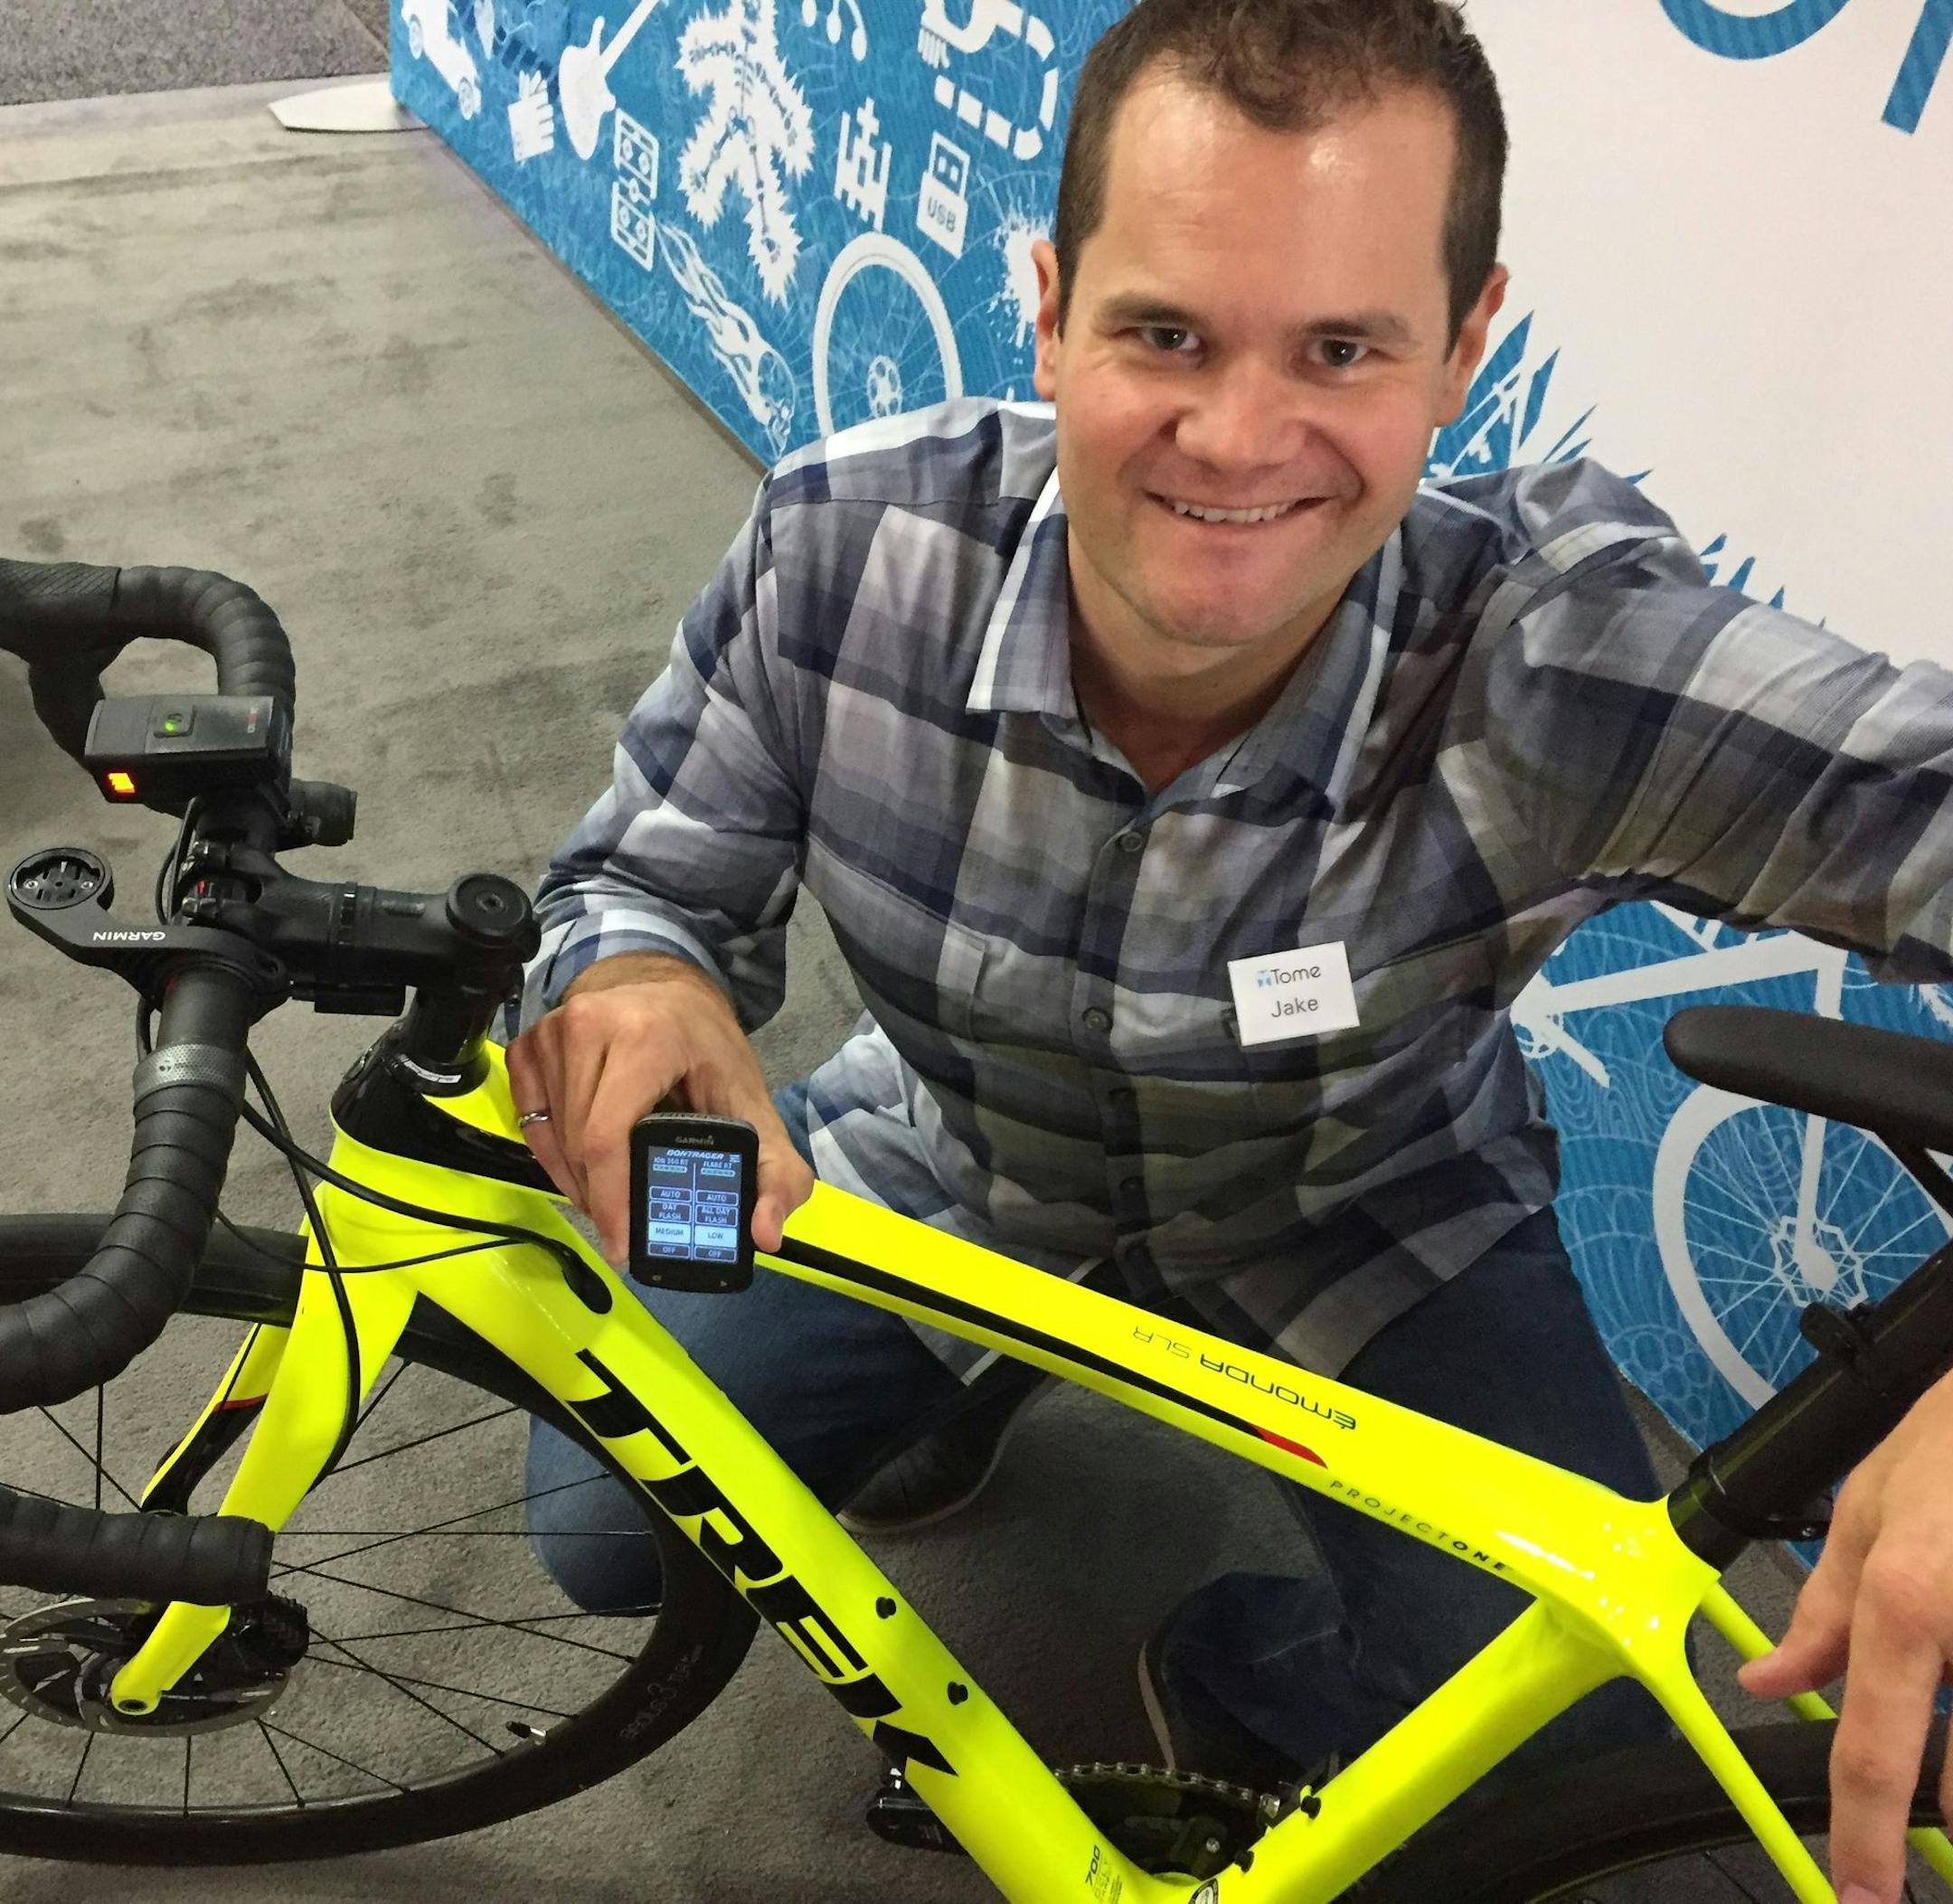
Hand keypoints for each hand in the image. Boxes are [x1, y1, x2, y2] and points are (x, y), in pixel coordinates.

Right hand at [504, 953, 814, 1262]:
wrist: (668, 990)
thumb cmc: (707, 1048)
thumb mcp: (753, 1103)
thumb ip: (778, 1172)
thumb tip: (765, 1234)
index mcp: (647, 1037)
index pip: (608, 1138)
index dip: (612, 1202)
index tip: (623, 1245)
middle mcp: (590, 1026)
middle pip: (579, 1145)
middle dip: (601, 1200)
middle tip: (624, 1227)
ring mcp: (551, 1033)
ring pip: (552, 1139)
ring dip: (577, 1181)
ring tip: (611, 1194)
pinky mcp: (528, 1046)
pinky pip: (530, 1122)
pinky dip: (554, 1156)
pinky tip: (584, 1165)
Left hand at [1738, 1368, 1952, 1902]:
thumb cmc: (1949, 1445)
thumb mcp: (1867, 1512)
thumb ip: (1822, 1614)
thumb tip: (1771, 1685)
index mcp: (1910, 1605)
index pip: (1879, 1751)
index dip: (1868, 1842)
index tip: (1860, 1900)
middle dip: (1952, 1824)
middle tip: (1935, 1846)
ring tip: (1944, 1787)